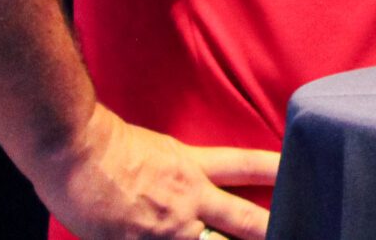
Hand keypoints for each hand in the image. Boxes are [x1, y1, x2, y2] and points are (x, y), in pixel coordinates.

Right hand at [30, 104, 278, 239]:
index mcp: (193, 167)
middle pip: (244, 219)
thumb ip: (183, 170)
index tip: (301, 176)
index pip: (248, 165)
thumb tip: (197, 187)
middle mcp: (188, 199)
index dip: (278, 172)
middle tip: (299, 231)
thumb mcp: (159, 149)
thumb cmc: (106, 145)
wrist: (74, 151)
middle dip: (270, 230)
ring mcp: (165, 228)